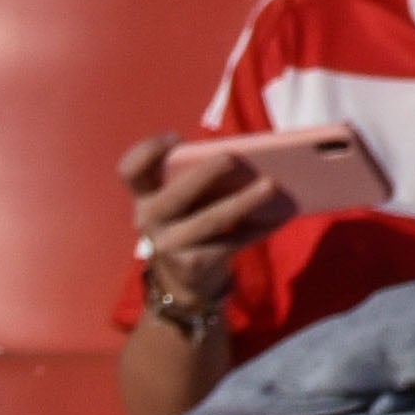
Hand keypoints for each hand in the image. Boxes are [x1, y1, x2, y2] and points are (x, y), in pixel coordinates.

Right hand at [116, 131, 283, 309]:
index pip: (131, 170)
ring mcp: (169, 245)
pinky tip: (283, 213)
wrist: (184, 276)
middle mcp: (149, 220)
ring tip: (272, 185)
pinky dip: (260, 225)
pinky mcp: (195, 264)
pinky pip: (233, 241)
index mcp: (146, 194)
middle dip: (202, 176)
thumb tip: (250, 158)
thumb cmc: (190, 217)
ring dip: (243, 202)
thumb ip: (198, 175)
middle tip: (231, 158)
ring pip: (210, 220)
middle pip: (173, 197)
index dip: (147, 153)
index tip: (174, 138)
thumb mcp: (184, 196)